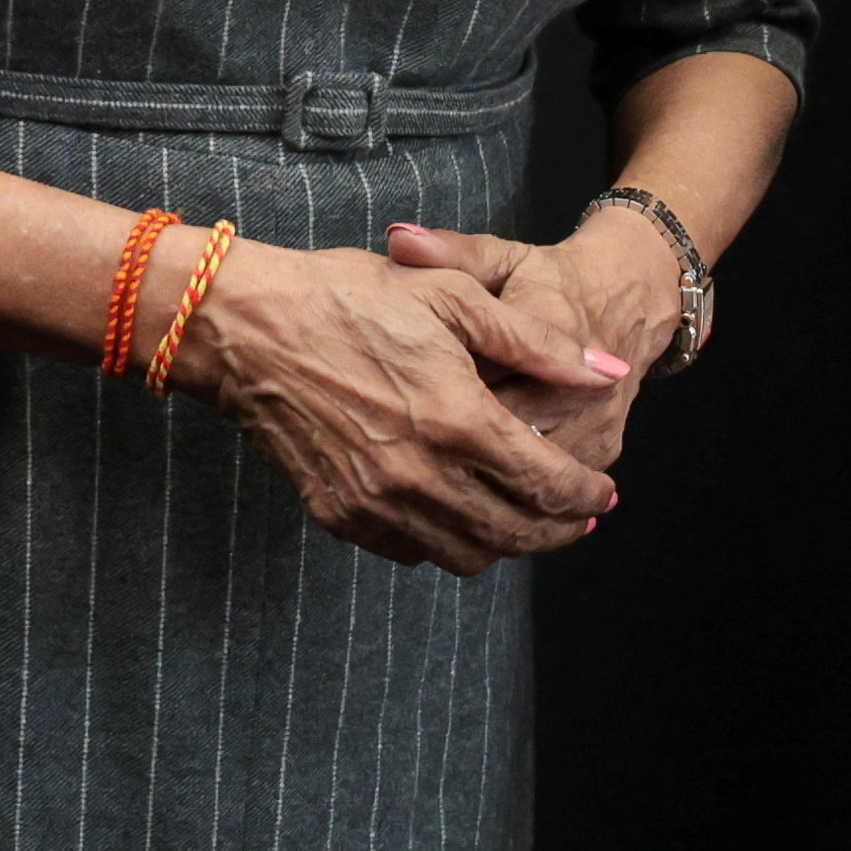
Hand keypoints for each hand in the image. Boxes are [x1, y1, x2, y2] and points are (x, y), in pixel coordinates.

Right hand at [174, 237, 621, 575]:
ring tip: (526, 517)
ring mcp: (374, 503)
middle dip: (559, 530)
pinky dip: (448, 541)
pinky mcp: (339, 514)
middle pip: (514, 533)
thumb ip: (540, 343)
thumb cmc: (349, 297)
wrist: (245, 328)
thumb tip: (606, 370)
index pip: (546, 483)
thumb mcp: (454, 295)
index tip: (604, 494)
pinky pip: (411, 551)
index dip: (585, 496)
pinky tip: (460, 511)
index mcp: (456, 419)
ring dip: (507, 543)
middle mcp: (419, 475)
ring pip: (466, 555)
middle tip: (581, 517)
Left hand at [379, 218, 660, 471]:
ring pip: (534, 474)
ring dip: (483, 485)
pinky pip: (557, 488)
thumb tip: (396, 239)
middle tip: (397, 461)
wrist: (630, 299)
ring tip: (423, 487)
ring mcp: (597, 421)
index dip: (433, 397)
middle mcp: (581, 381)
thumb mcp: (501, 258)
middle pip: (507, 436)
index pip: (483, 374)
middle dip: (452, 454)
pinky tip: (469, 498)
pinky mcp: (605, 447)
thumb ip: (449, 253)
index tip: (389, 408)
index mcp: (550, 325)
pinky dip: (516, 495)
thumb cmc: (549, 280)